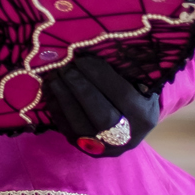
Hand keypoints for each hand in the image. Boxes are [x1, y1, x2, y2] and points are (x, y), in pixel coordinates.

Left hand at [44, 52, 159, 156]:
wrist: (128, 123)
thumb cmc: (132, 92)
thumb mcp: (137, 81)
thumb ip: (122, 68)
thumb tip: (93, 45)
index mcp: (144, 116)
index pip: (121, 95)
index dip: (99, 75)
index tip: (82, 58)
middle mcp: (128, 138)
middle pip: (101, 115)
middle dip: (80, 88)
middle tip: (65, 68)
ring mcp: (105, 147)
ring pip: (80, 126)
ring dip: (63, 98)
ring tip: (53, 76)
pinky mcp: (85, 149)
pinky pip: (66, 130)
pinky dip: (55, 108)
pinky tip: (49, 90)